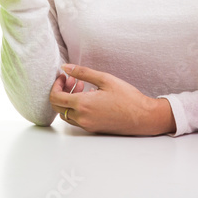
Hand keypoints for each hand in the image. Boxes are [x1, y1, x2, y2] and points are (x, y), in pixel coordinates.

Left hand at [49, 64, 175, 135]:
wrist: (142, 117)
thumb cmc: (127, 97)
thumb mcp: (104, 79)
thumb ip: (82, 72)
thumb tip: (65, 68)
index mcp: (83, 105)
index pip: (55, 97)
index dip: (56, 85)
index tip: (64, 76)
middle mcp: (82, 118)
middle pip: (57, 107)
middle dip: (61, 91)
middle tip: (72, 80)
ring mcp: (87, 125)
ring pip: (66, 114)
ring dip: (68, 100)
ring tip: (82, 87)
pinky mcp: (92, 129)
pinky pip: (76, 119)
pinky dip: (76, 108)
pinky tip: (90, 97)